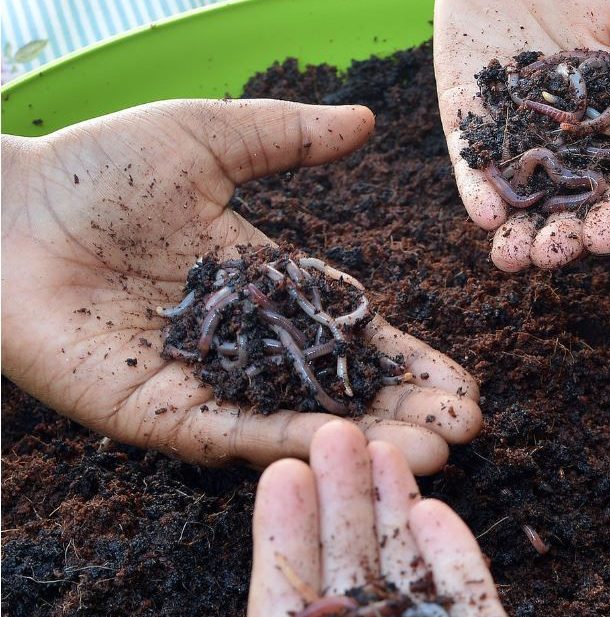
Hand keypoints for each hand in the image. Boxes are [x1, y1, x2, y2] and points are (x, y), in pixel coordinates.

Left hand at [1, 99, 480, 471]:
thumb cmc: (93, 170)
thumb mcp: (208, 139)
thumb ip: (288, 137)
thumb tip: (367, 121)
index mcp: (268, 289)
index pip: (355, 336)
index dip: (410, 364)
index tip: (464, 387)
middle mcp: (246, 346)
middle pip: (342, 391)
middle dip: (407, 414)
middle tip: (468, 430)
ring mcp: (204, 385)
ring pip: (296, 423)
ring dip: (365, 441)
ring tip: (434, 453)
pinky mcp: (155, 413)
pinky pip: (231, 433)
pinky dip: (286, 443)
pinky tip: (343, 448)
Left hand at [191, 421, 554, 616]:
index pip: (293, 612)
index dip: (284, 540)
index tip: (279, 474)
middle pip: (352, 578)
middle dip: (343, 503)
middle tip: (334, 429)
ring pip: (413, 580)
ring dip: (398, 514)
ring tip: (388, 447)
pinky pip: (473, 609)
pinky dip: (456, 562)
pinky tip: (435, 514)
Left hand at [434, 0, 609, 270]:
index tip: (603, 241)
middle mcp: (576, 128)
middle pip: (572, 195)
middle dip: (562, 232)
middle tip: (550, 255)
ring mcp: (522, 119)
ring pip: (521, 186)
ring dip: (517, 226)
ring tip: (511, 258)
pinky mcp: (472, 103)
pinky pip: (472, 152)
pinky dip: (476, 184)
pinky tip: (482, 214)